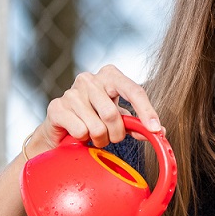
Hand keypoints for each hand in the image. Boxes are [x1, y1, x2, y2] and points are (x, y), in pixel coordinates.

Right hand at [0, 64, 158, 215]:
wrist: (59, 131)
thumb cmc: (93, 121)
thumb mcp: (118, 120)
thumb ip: (136, 123)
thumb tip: (158, 130)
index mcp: (109, 75)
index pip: (134, 90)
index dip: (147, 111)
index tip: (155, 129)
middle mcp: (89, 79)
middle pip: (113, 114)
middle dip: (116, 134)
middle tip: (111, 138)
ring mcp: (71, 91)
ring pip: (97, 126)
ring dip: (99, 139)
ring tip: (93, 136)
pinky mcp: (56, 106)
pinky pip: (81, 131)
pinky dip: (83, 140)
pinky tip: (77, 134)